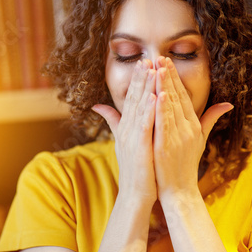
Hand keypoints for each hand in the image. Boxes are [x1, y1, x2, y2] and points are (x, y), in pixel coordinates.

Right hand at [92, 60, 157, 203]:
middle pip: (135, 99)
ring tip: (152, 70)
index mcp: (126, 127)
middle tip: (147, 58)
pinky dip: (149, 111)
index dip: (137, 80)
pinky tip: (154, 97)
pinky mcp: (140, 148)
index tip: (144, 62)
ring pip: (140, 108)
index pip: (132, 98)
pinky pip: (145, 126)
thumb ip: (112, 121)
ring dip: (145, 88)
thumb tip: (97, 105)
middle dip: (141, 78)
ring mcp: (133, 138)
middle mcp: (127, 129)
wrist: (135, 194)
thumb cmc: (134, 168)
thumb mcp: (122, 141)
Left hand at [153, 57, 232, 199]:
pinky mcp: (167, 147)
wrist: (180, 190)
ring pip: (171, 107)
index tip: (166, 61)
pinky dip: (162, 110)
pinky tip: (158, 95)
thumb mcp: (201, 139)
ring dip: (164, 87)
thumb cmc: (186, 164)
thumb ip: (210, 119)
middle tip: (159, 57)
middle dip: (168, 76)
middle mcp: (188, 128)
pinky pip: (165, 125)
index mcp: (193, 125)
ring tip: (157, 68)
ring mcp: (178, 137)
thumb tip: (228, 103)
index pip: (183, 96)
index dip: (175, 78)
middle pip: (177, 97)